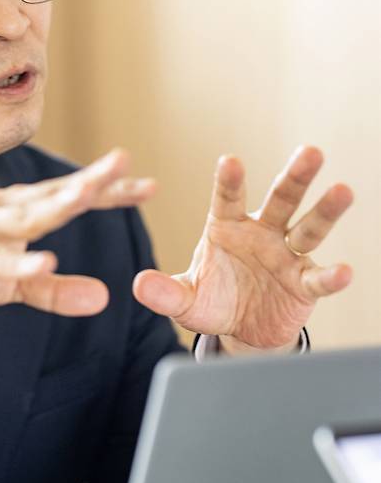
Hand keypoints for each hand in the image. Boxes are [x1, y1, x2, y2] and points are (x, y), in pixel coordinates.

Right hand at [0, 149, 155, 350]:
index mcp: (20, 210)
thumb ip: (56, 290)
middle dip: (89, 180)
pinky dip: (17, 260)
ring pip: (24, 216)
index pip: (70, 197)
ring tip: (88, 196)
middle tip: (123, 163)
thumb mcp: (14, 283)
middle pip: (54, 195)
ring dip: (56, 205)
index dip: (109, 192)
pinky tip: (44, 262)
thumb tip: (103, 298)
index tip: (148, 186)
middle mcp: (2, 209)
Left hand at [132, 147, 352, 350]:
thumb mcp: (185, 299)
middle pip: (280, 199)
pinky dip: (330, 276)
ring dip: (325, 211)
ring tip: (343, 190)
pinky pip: (318, 278)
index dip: (229, 182)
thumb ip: (165, 292)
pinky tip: (344, 272)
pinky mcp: (303, 284)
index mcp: (227, 226)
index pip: (227, 198)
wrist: (241, 330)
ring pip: (308, 228)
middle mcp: (261, 232)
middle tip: (311, 151)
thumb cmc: (213, 301)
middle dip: (295, 176)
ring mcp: (286, 255)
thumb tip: (139, 284)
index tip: (230, 161)